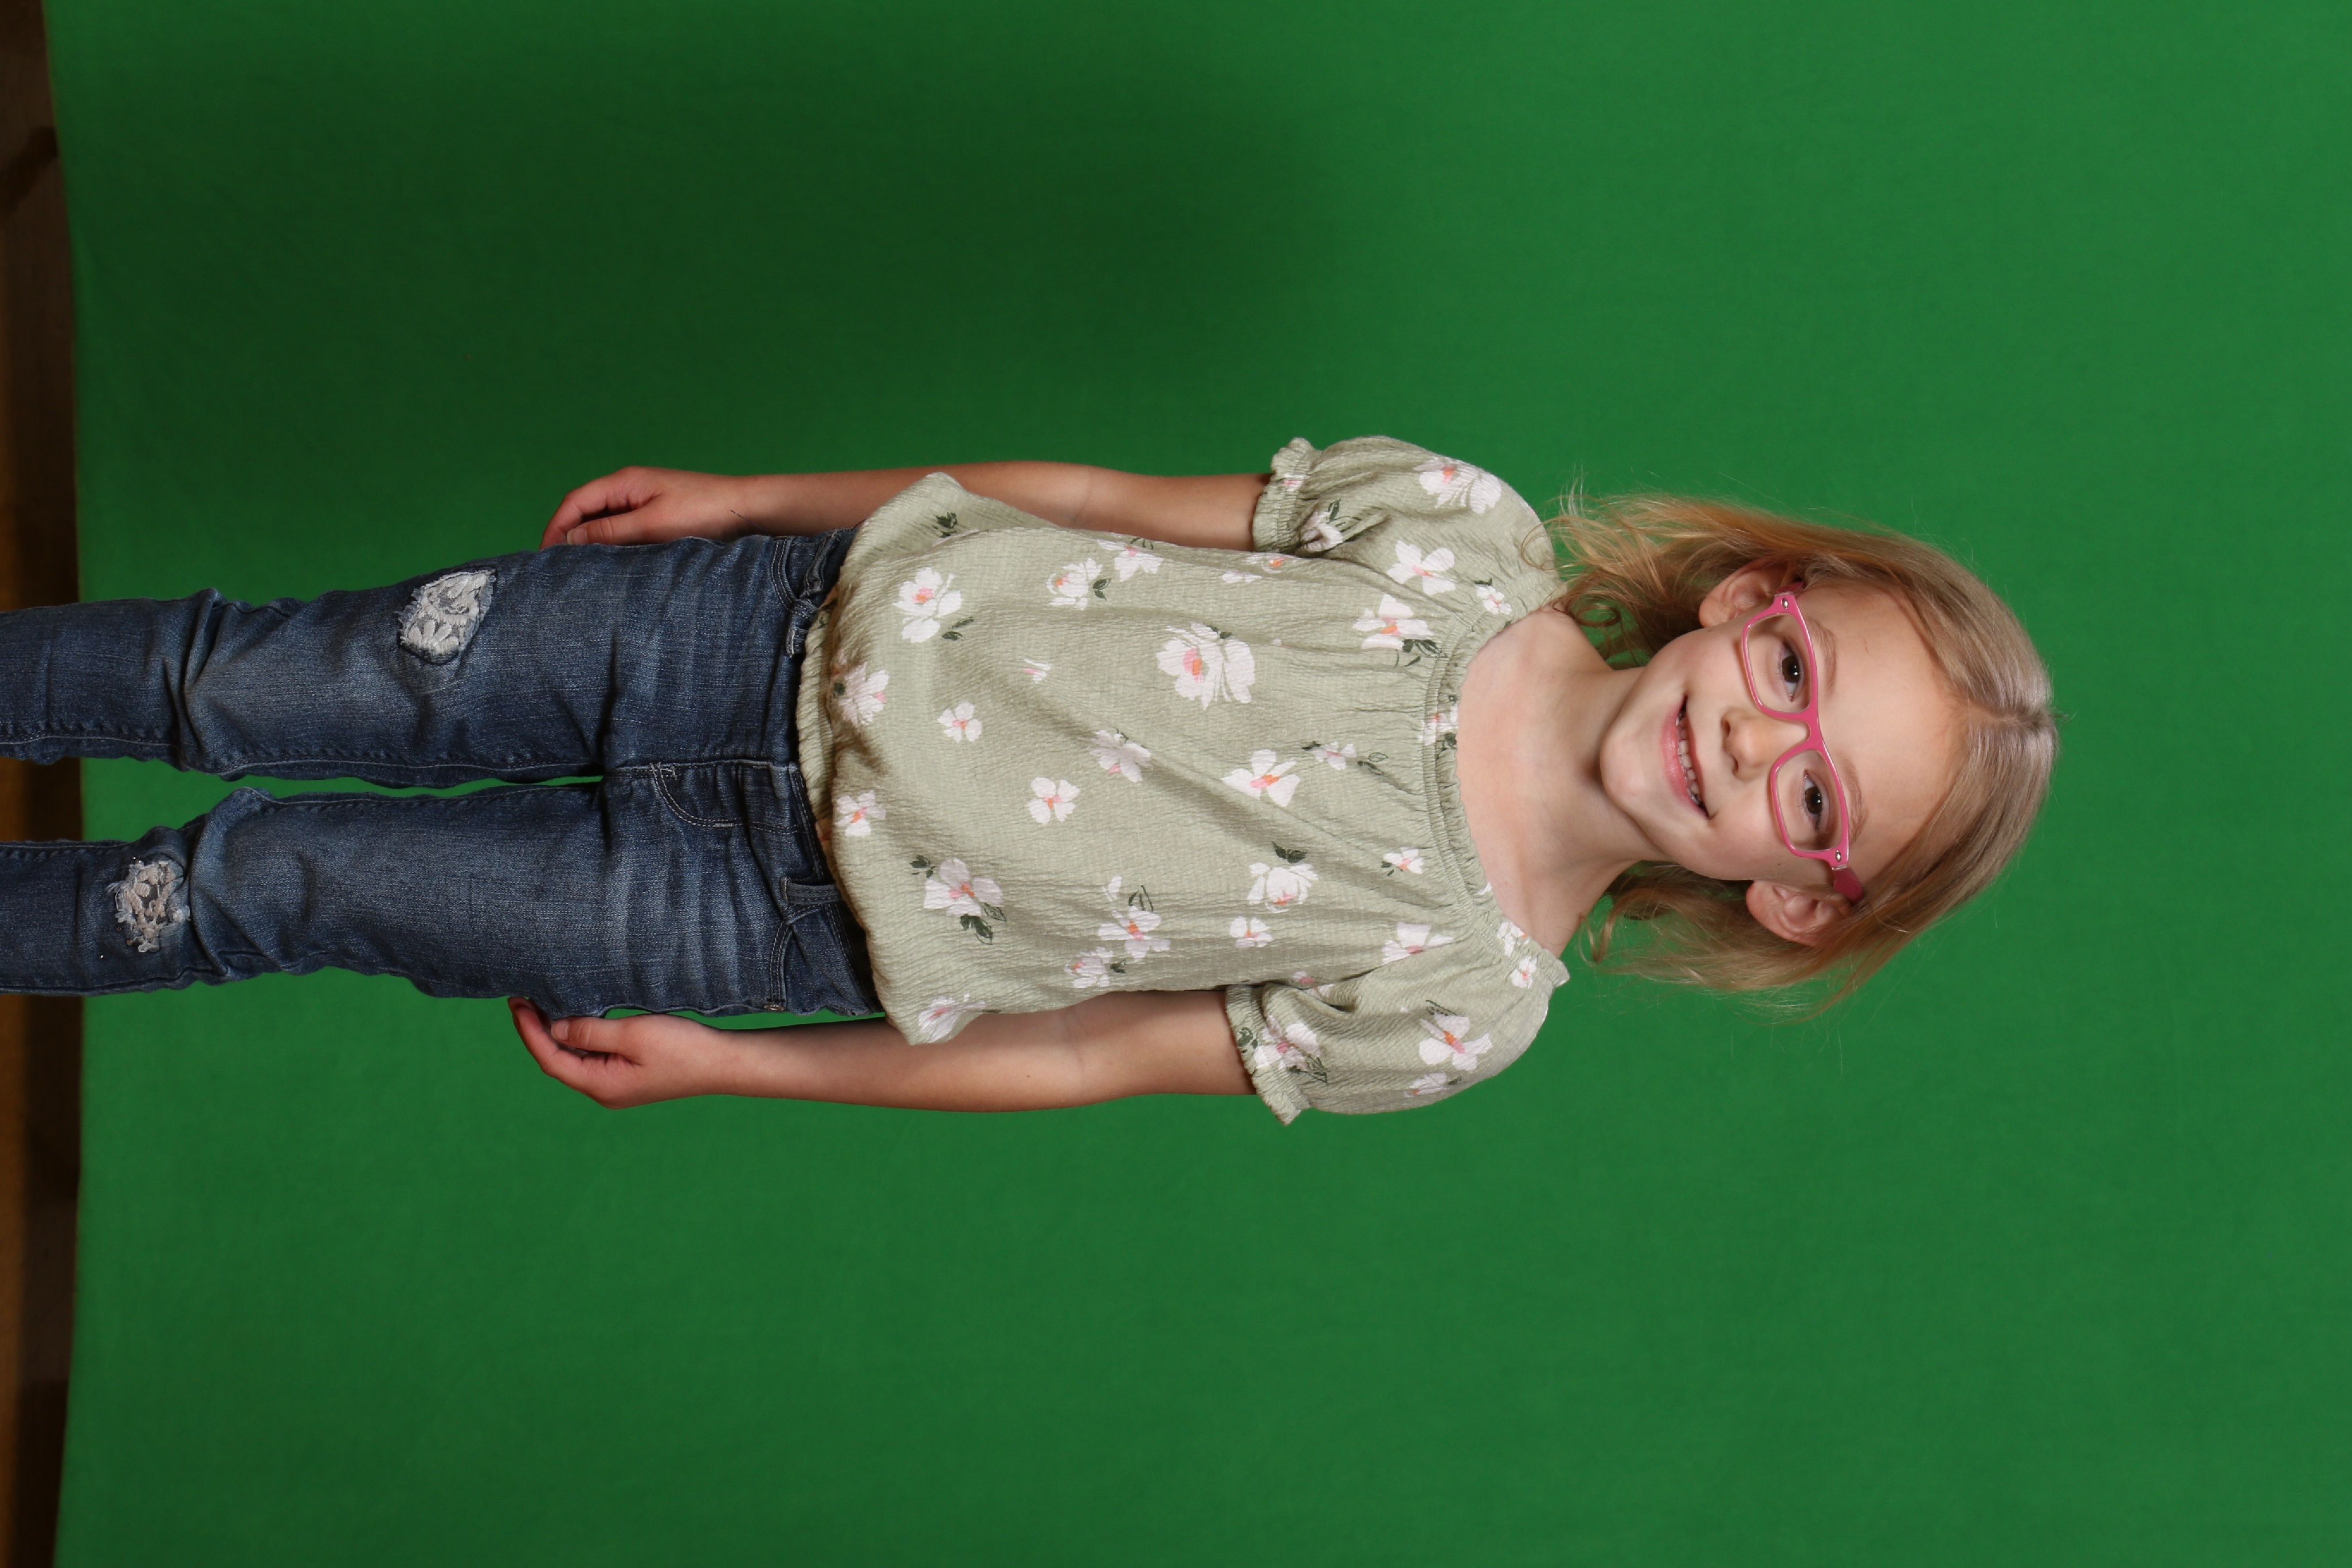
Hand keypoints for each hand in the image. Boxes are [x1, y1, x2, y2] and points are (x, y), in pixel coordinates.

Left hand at [509, 998, 748, 1106]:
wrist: (723, 1063)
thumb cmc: (683, 1048)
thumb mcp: (633, 1034)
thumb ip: (589, 1032)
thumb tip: (553, 1028)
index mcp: (601, 1085)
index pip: (550, 1059)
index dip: (529, 1031)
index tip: (516, 1003)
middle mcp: (604, 1091)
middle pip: (558, 1062)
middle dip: (537, 1031)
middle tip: (522, 999)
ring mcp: (617, 1086)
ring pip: (575, 1060)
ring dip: (557, 1035)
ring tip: (541, 1006)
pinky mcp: (629, 1077)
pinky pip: (593, 1058)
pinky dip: (578, 1039)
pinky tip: (575, 1020)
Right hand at [541, 465, 764, 548]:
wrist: (748, 509)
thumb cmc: (704, 510)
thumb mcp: (652, 524)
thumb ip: (610, 532)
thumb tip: (571, 540)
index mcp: (624, 482)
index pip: (575, 501)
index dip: (556, 526)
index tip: (544, 554)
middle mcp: (630, 487)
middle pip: (585, 510)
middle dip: (567, 535)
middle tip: (554, 567)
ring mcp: (644, 500)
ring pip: (604, 521)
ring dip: (589, 542)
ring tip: (577, 569)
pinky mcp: (657, 515)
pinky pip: (623, 529)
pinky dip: (611, 544)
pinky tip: (610, 564)